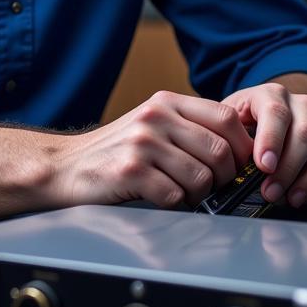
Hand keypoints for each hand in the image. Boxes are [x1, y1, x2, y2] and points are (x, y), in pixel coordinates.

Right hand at [49, 92, 252, 208]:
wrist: (64, 166)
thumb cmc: (115, 151)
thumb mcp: (152, 122)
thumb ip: (189, 125)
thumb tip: (239, 145)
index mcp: (167, 102)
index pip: (226, 117)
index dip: (242, 145)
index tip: (240, 164)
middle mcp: (156, 117)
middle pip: (220, 150)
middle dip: (225, 177)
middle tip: (213, 187)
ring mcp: (143, 143)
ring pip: (201, 177)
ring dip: (199, 195)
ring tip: (183, 193)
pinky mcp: (130, 171)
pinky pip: (175, 196)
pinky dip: (175, 205)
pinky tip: (161, 199)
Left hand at [220, 81, 306, 207]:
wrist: (257, 123)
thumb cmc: (240, 128)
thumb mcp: (229, 128)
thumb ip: (231, 140)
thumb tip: (233, 167)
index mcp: (269, 94)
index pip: (275, 111)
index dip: (271, 139)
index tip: (264, 165)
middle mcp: (298, 102)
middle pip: (303, 131)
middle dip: (287, 167)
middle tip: (269, 191)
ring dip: (304, 177)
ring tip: (284, 197)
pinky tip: (298, 195)